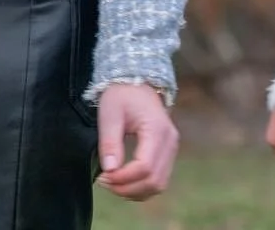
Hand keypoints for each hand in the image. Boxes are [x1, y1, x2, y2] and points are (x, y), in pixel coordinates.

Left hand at [96, 82, 179, 200]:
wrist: (137, 82)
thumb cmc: (122, 95)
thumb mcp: (110, 114)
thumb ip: (110, 142)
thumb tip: (109, 170)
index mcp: (157, 129)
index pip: (145, 166)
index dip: (123, 178)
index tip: (103, 177)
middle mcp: (170, 141)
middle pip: (154, 180)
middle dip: (127, 188)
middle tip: (104, 182)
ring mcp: (172, 148)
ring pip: (159, 184)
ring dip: (135, 191)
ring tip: (113, 183)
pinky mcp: (168, 153)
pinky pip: (159, 179)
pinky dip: (142, 187)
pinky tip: (125, 182)